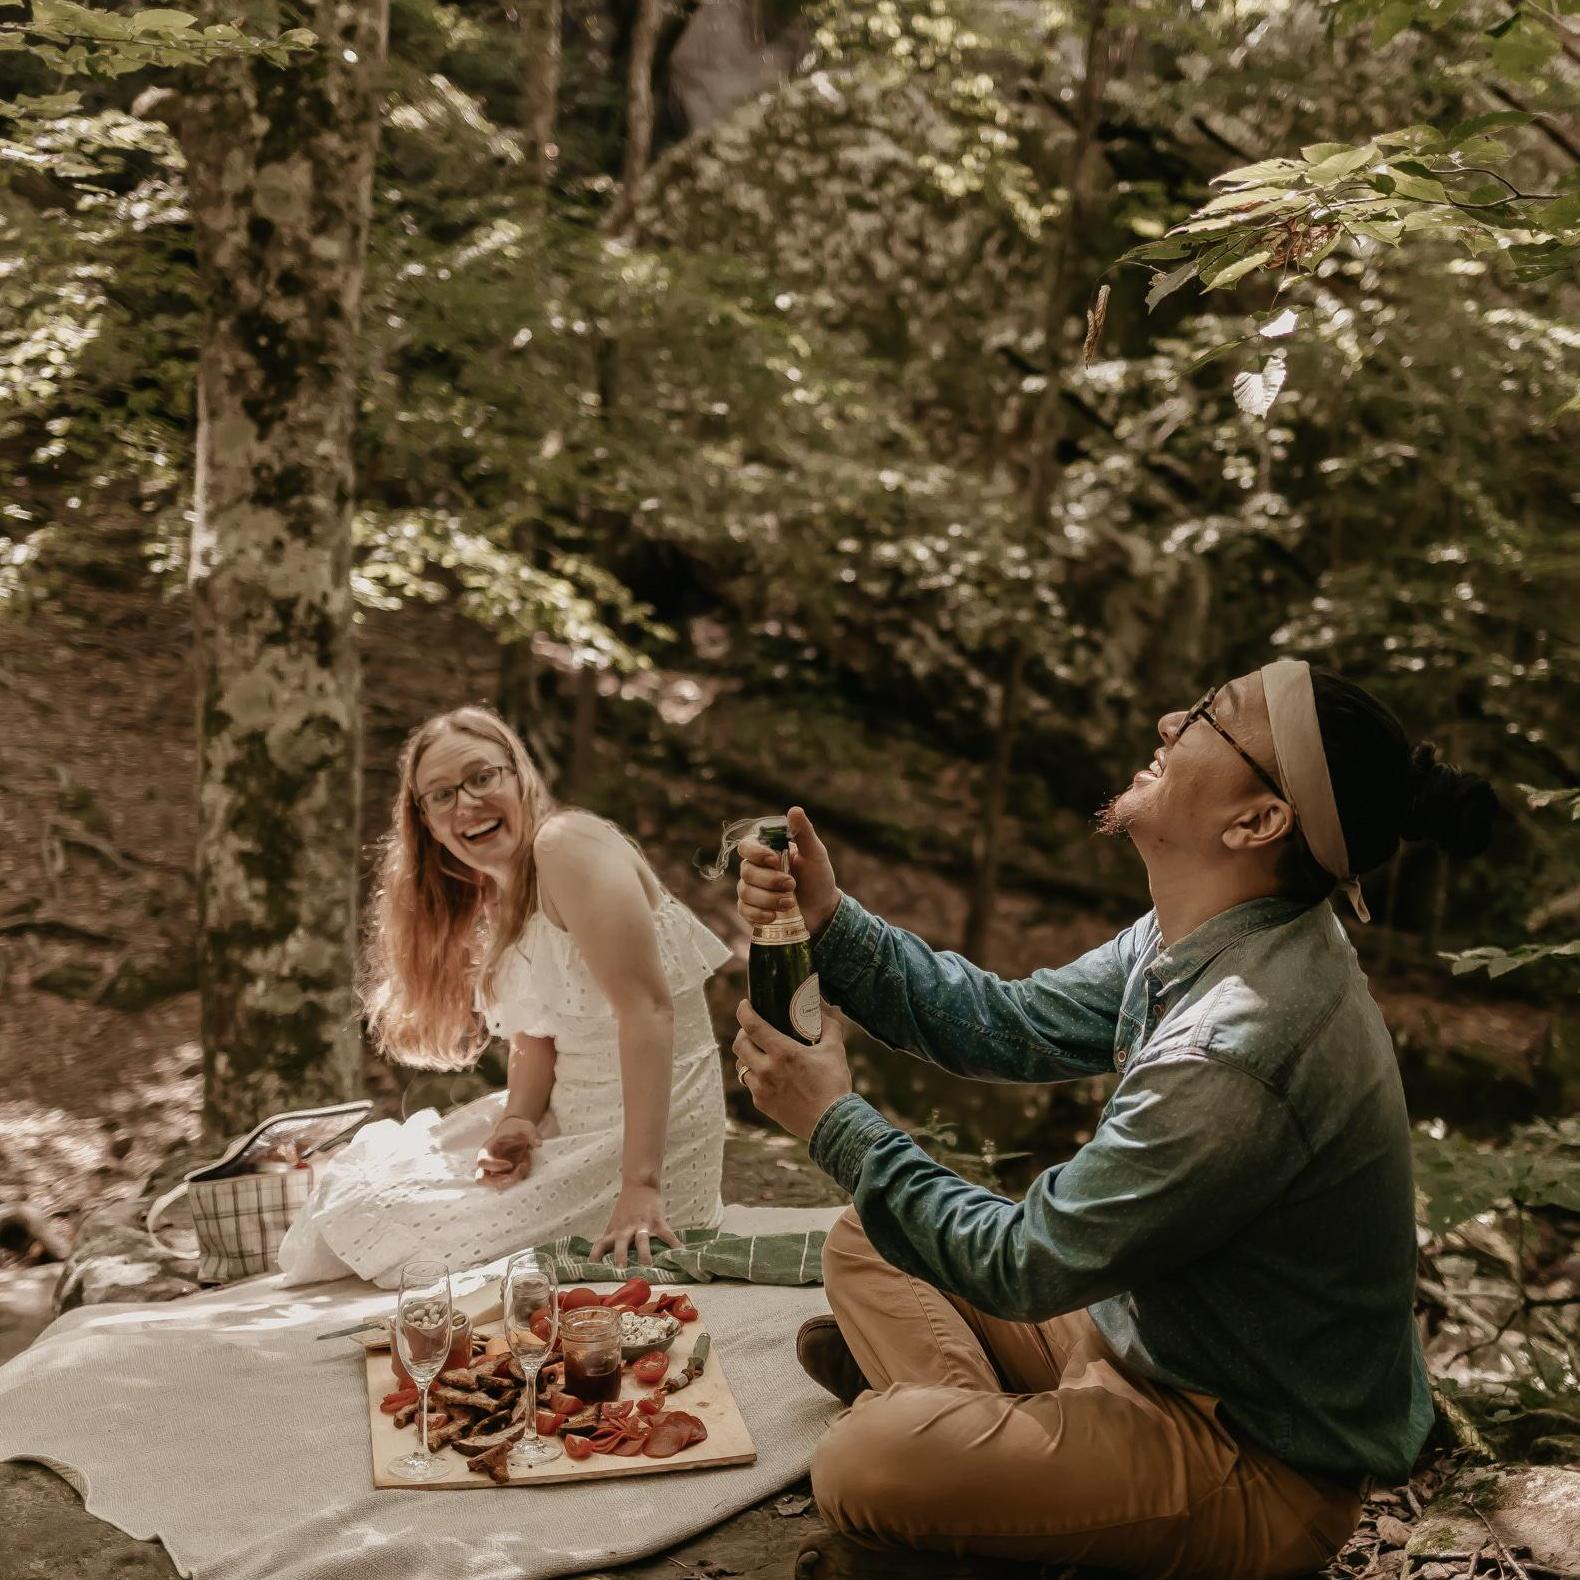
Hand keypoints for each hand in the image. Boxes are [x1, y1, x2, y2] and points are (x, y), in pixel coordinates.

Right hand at [475, 1115, 540, 1187]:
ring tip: (523, 1167)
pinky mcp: (502, 1175)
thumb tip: (538, 1144)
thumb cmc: (518, 1129)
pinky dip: (517, 1178)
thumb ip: (532, 1134)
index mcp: (488, 1148)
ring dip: (509, 1181)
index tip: (510, 1164)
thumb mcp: (526, 1127)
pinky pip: (506, 1183)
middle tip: (514, 1177)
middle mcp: (487, 1161)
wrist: (517, 1132)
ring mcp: (493, 1170)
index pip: (483, 1161)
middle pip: (481, 1178)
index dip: (495, 1166)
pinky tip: (525, 1165)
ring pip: (493, 1185)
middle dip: (498, 1181)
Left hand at [590, 1182, 680, 1270]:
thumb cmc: (626, 1207)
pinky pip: (666, 1234)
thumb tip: (600, 1258)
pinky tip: (679, 1252)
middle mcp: (626, 1229)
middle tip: (621, 1271)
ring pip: (642, 1240)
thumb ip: (610, 1238)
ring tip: (648, 1266)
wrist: (639, 1184)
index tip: (592, 1270)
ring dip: (644, 1253)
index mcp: (614, 1231)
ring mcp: (642, 1225)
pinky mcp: (657, 1221)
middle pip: (621, 1244)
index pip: (600, 1245)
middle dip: (621, 1256)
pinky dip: (673, 1243)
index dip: (595, 1256)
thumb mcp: (614, 1223)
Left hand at [733, 999, 852, 1141]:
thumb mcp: (834, 1048)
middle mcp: (767, 1070)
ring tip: (760, 1054)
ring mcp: (761, 1089)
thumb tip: (822, 1004)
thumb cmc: (834, 1084)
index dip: (743, 1011)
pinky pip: (750, 1085)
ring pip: (741, 1066)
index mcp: (783, 1052)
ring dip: (747, 1056)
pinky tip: (770, 1077)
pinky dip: (756, 1077)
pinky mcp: (761, 1104)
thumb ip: (827, 1023)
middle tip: (753, 1030)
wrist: (832, 1123)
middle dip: (743, 1033)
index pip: (752, 1025)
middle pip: (739, 1044)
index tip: (744, 1005)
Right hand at [736, 805, 840, 935]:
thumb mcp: (815, 853)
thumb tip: (794, 810)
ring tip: (790, 902)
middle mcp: (754, 869)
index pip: (746, 846)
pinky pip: (744, 911)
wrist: (823, 909)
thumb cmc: (818, 878)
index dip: (756, 853)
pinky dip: (759, 914)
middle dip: (769, 880)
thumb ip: (804, 832)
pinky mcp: (751, 910)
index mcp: (766, 851)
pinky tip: (774, 916)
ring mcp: (751, 890)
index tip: (775, 859)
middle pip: (746, 871)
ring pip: (745, 892)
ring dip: (768, 898)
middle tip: (792, 885)